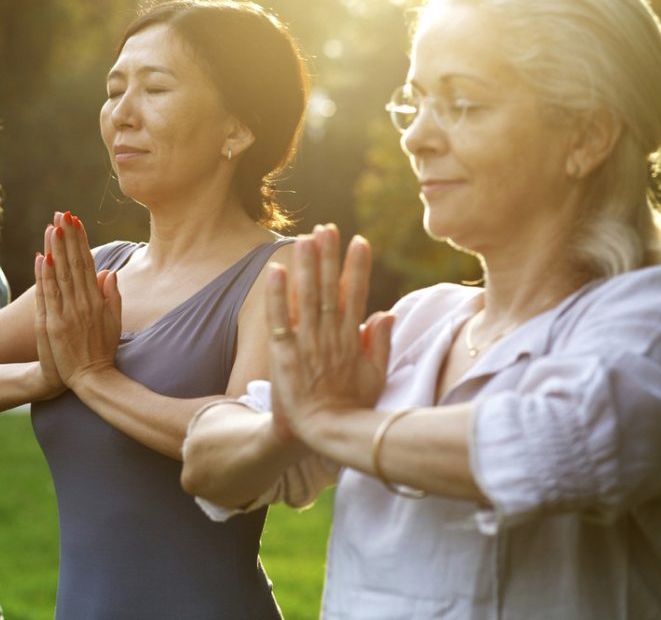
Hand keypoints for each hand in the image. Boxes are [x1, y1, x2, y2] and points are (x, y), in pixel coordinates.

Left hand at [37, 211, 121, 390]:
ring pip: (61, 275)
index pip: (87, 264)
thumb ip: (111, 296)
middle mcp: (83, 303)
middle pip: (73, 264)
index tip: (76, 221)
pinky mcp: (53, 324)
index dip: (81, 242)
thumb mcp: (114, 322)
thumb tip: (109, 272)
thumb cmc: (103, 350)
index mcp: (97, 300)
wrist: (92, 378)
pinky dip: (45, 275)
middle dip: (68, 237)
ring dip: (56, 249)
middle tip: (63, 214)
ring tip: (52, 226)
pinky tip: (42, 257)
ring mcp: (67, 313)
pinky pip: (48, 295)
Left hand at [265, 225, 393, 443]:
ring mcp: (307, 343)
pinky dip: (278, 295)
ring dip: (305, 266)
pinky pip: (280, 319)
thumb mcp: (376, 375)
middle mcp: (330, 335)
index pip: (355, 294)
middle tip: (326, 227)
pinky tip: (275, 271)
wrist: (326, 434)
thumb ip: (380, 342)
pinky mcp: (284, 354)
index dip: (357, 267)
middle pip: (329, 288)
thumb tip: (385, 312)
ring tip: (303, 238)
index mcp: (352, 339)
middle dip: (328, 256)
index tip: (359, 241)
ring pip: (306, 296)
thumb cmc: (353, 407)